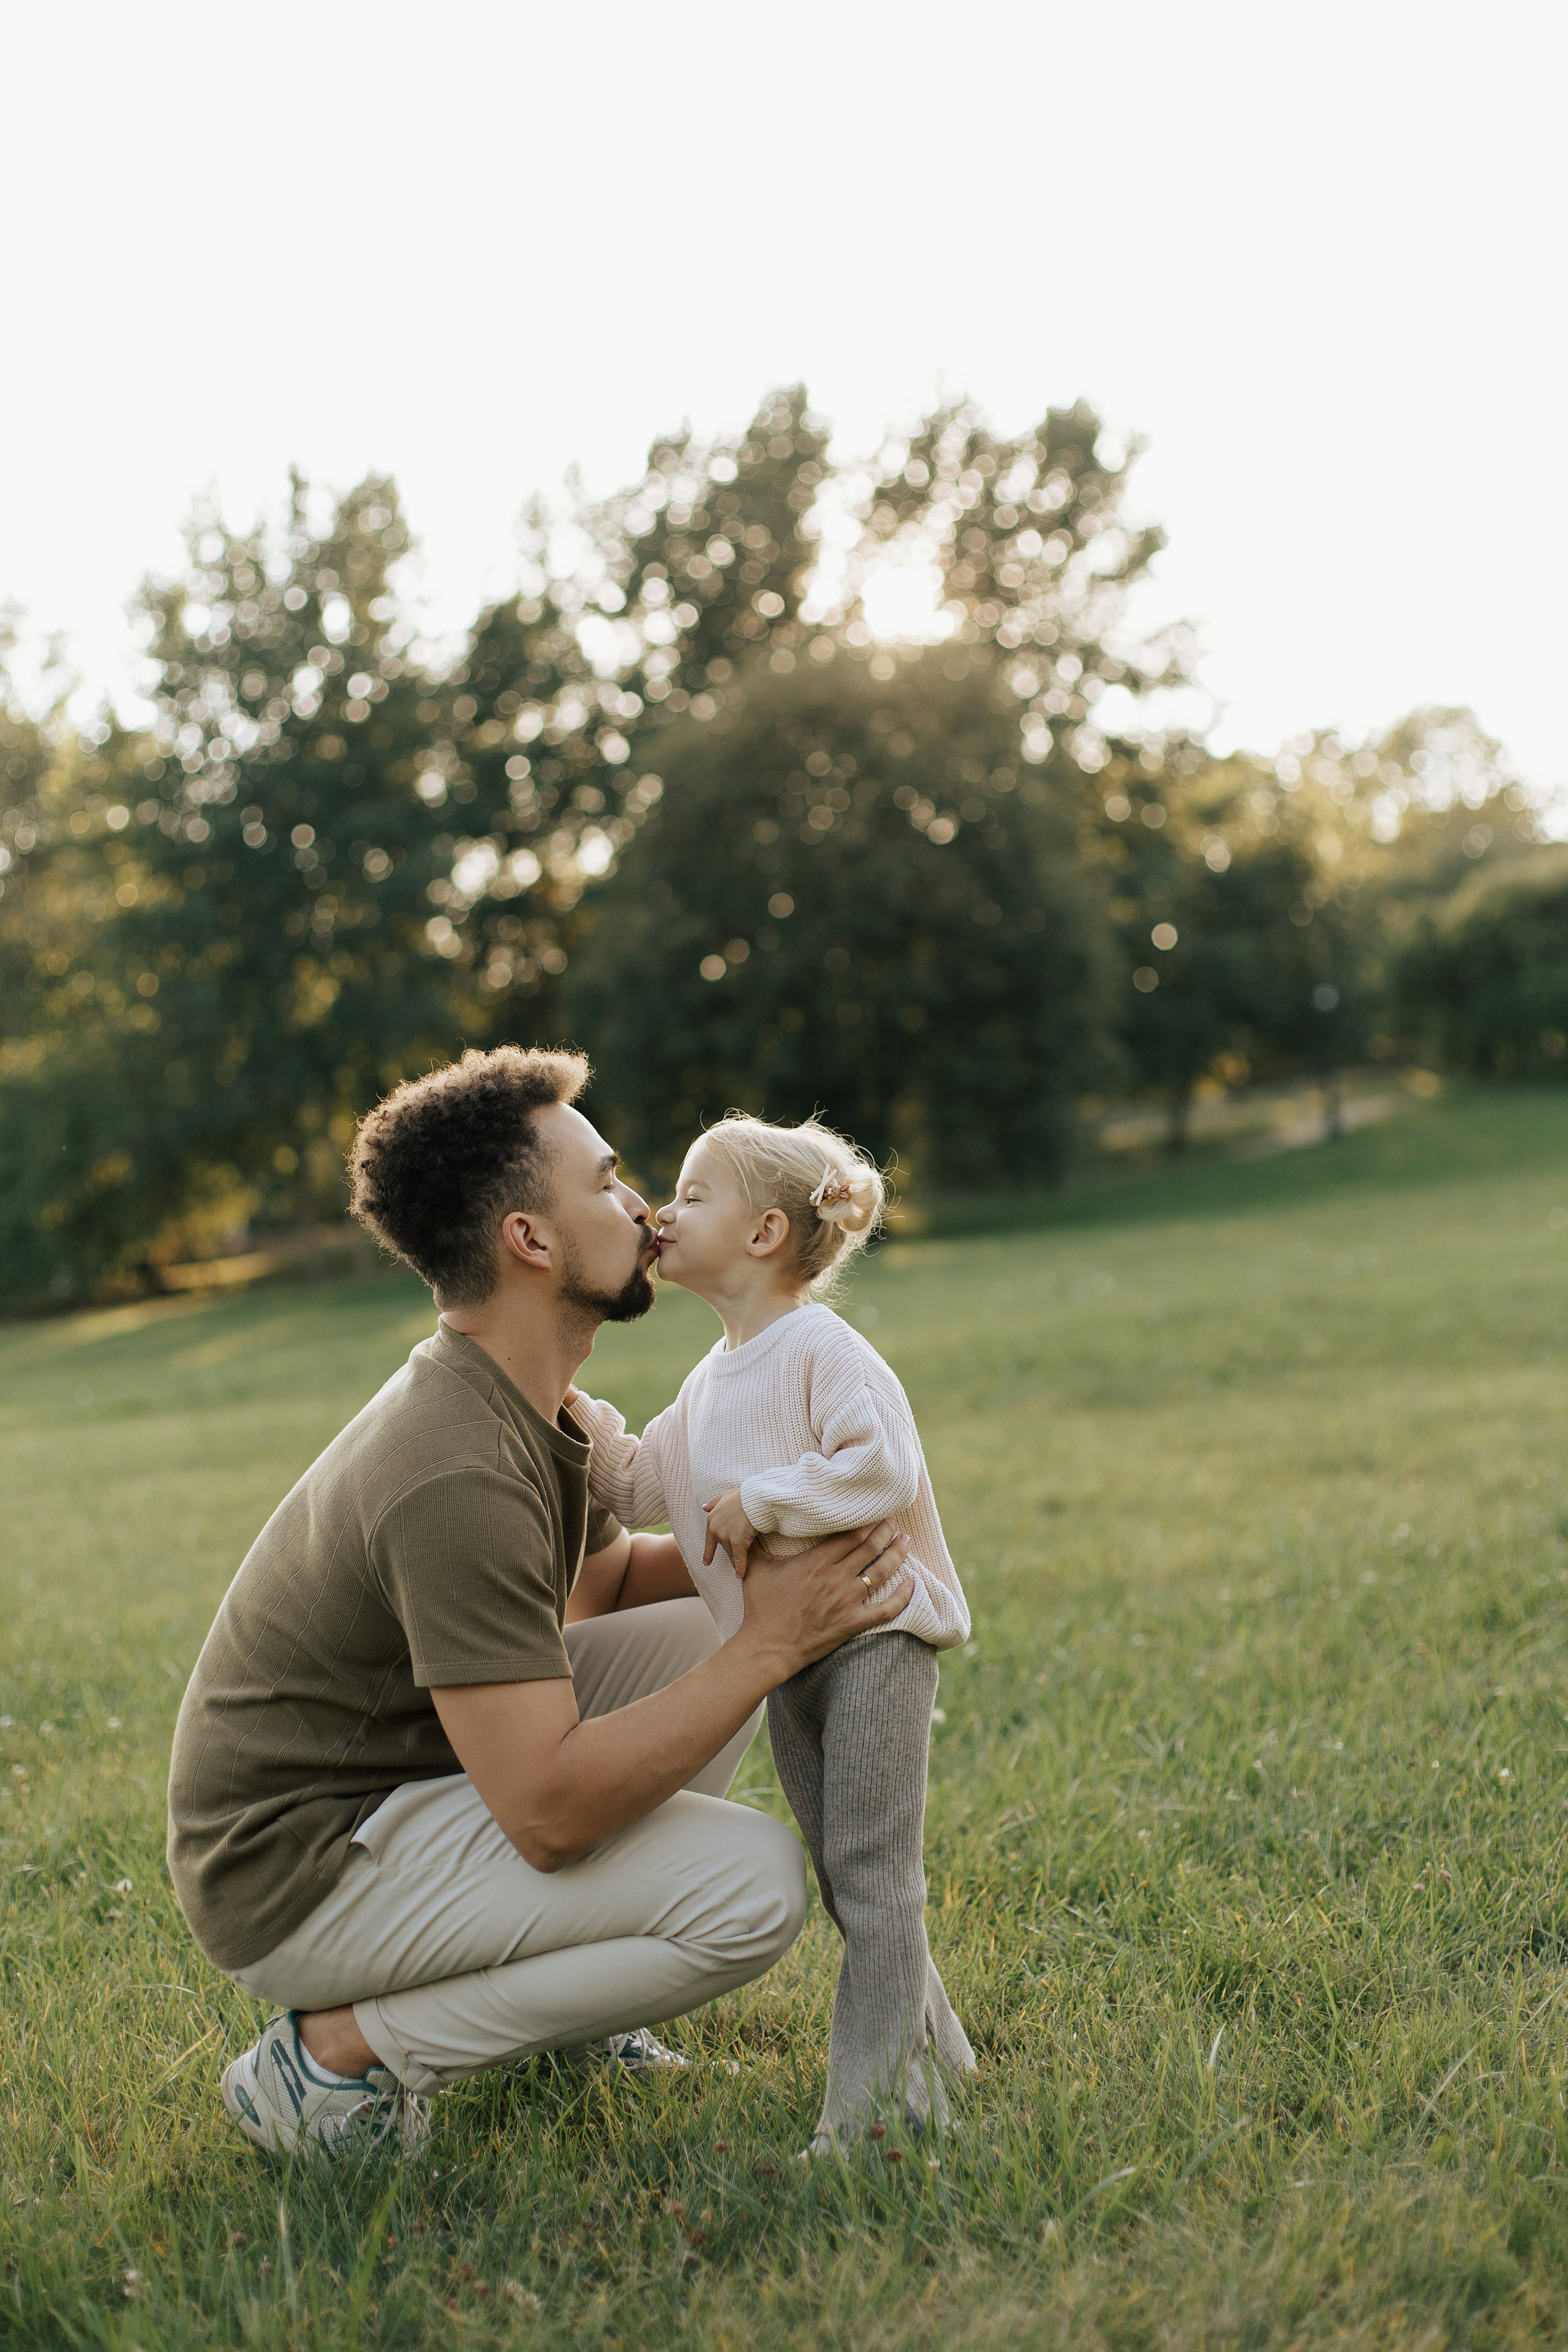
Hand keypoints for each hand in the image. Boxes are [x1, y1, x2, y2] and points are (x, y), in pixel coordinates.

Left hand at [703, 1487, 756, 1575]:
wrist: (755, 1497)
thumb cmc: (743, 1495)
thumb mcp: (726, 1495)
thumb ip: (714, 1502)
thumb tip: (704, 1507)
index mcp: (712, 1519)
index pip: (709, 1539)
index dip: (708, 1551)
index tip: (706, 1562)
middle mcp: (716, 1529)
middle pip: (723, 1546)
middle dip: (729, 1554)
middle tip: (732, 1563)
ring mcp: (726, 1537)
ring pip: (731, 1553)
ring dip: (735, 1561)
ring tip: (740, 1570)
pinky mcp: (737, 1543)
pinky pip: (739, 1558)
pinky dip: (740, 1568)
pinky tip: (741, 1575)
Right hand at [736, 1521, 913, 1682]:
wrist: (768, 1647)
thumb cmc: (761, 1607)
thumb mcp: (757, 1569)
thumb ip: (757, 1543)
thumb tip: (752, 1520)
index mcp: (815, 1562)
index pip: (850, 1534)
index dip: (867, 1520)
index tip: (876, 1511)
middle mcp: (835, 1578)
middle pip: (869, 1547)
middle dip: (886, 1531)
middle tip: (895, 1521)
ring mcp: (846, 1601)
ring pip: (880, 1572)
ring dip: (897, 1554)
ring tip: (906, 1542)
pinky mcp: (852, 1623)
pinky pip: (885, 1609)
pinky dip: (902, 1596)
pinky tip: (911, 1584)